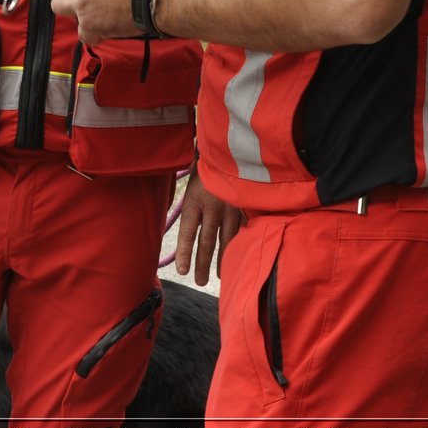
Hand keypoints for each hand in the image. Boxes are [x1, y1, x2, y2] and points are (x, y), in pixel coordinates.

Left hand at [175, 169, 242, 285]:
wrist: (232, 146)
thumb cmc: (207, 164)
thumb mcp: (192, 181)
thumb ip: (190, 204)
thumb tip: (185, 227)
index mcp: (195, 199)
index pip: (187, 232)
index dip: (184, 253)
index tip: (182, 271)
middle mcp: (213, 206)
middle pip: (207, 241)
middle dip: (203, 264)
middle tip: (199, 282)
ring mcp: (232, 207)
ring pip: (227, 240)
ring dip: (223, 260)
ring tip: (219, 276)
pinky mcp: (246, 205)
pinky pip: (243, 230)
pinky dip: (241, 245)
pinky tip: (240, 256)